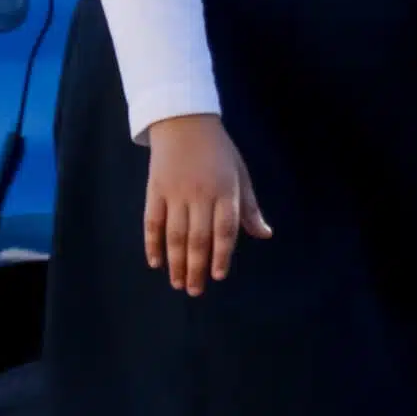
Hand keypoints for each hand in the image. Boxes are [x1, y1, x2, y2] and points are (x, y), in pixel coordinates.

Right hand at [139, 113, 267, 295]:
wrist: (185, 124)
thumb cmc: (220, 152)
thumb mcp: (241, 175)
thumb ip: (249, 208)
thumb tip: (264, 234)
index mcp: (226, 191)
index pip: (225, 229)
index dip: (222, 254)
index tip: (218, 276)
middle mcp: (200, 195)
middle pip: (198, 238)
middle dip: (197, 267)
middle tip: (195, 291)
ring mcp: (175, 194)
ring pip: (174, 234)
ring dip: (176, 262)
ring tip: (178, 283)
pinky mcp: (154, 192)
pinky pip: (152, 222)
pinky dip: (152, 244)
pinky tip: (156, 262)